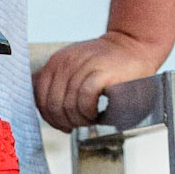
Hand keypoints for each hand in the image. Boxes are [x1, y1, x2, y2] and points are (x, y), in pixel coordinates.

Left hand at [33, 31, 158, 131]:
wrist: (134, 46)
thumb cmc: (106, 65)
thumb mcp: (75, 69)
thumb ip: (57, 84)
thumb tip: (43, 109)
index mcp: (55, 63)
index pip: (40, 98)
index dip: (50, 118)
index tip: (64, 126)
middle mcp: (65, 62)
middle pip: (53, 105)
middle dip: (65, 122)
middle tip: (80, 125)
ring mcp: (83, 66)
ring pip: (68, 105)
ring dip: (80, 119)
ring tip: (91, 119)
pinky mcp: (101, 72)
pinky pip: (85, 99)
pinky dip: (89, 112)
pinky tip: (97, 114)